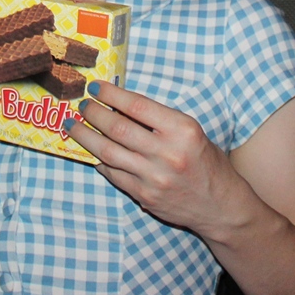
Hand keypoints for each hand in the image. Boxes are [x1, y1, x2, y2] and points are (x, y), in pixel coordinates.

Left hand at [66, 80, 243, 236]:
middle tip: (81, 106)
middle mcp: (167, 153)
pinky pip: (113, 174)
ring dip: (85, 137)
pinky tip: (91, 151)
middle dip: (93, 114)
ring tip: (73, 125)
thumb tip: (117, 106)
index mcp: (183, 130)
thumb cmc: (206, 162)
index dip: (112, 95)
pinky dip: (99, 160)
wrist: (221, 206)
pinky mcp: (144, 196)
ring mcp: (154, 177)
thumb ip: (158, 120)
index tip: (95, 88)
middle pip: (118, 129)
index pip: (138, 107)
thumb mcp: (190, 132)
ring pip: (108, 152)